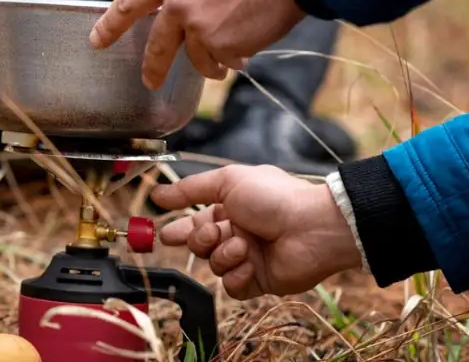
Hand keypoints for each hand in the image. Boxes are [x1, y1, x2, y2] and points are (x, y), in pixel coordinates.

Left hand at [90, 0, 304, 89]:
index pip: (129, 3)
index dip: (110, 24)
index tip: (97, 40)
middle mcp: (178, 4)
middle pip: (156, 47)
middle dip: (152, 69)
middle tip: (150, 80)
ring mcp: (199, 28)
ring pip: (197, 59)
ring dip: (212, 61)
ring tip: (230, 53)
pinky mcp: (223, 47)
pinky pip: (224, 62)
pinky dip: (234, 59)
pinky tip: (248, 45)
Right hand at [155, 165, 361, 299]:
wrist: (311, 226)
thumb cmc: (274, 198)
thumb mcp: (227, 181)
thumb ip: (189, 189)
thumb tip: (157, 194)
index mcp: (230, 209)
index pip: (195, 221)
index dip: (178, 228)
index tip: (165, 234)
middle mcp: (236, 233)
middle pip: (199, 245)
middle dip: (201, 240)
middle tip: (213, 234)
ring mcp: (247, 258)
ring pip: (214, 266)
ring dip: (224, 255)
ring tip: (244, 245)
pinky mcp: (258, 281)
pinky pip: (232, 287)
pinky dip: (238, 276)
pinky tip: (250, 264)